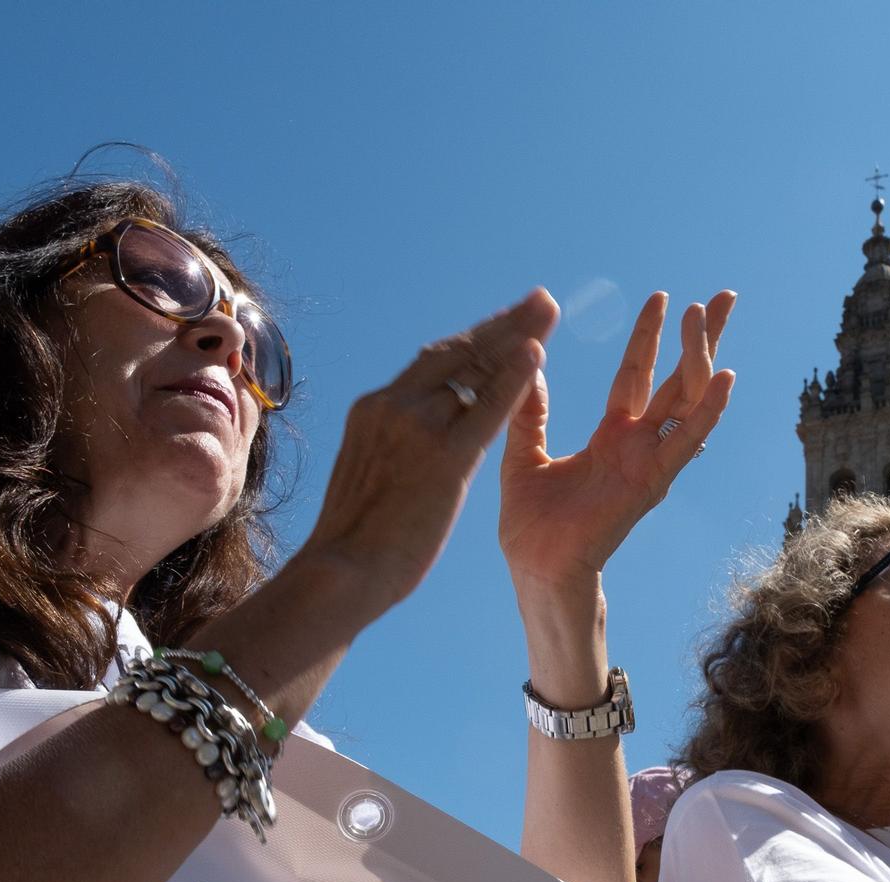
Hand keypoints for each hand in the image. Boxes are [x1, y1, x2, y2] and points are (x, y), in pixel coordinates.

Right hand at [303, 290, 559, 612]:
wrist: (340, 573)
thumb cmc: (353, 543)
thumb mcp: (367, 477)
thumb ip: (391, 448)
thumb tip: (409, 444)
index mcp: (373, 410)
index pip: (431, 364)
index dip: (473, 341)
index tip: (504, 324)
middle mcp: (391, 405)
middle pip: (456, 352)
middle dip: (503, 324)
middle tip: (541, 299)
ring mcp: (415, 427)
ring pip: (473, 373)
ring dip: (516, 341)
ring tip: (549, 313)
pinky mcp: (442, 457)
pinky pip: (485, 408)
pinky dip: (514, 378)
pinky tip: (538, 353)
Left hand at [498, 291, 736, 590]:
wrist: (536, 567)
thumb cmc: (532, 525)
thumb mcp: (522, 453)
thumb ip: (530, 412)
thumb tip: (529, 366)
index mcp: (611, 435)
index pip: (637, 374)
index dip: (651, 336)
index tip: (667, 297)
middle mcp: (637, 443)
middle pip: (678, 379)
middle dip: (700, 337)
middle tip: (722, 296)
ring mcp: (649, 461)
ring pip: (686, 399)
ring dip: (700, 356)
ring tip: (706, 314)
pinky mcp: (651, 481)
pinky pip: (685, 441)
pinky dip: (709, 410)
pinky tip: (726, 377)